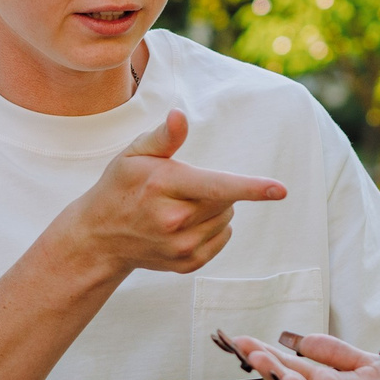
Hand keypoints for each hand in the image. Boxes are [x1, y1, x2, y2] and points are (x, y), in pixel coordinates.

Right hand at [59, 109, 285, 278]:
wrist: (99, 237)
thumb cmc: (120, 188)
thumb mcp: (133, 155)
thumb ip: (162, 137)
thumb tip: (179, 115)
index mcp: (162, 186)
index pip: (216, 186)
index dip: (251, 187)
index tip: (280, 190)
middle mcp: (172, 220)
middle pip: (226, 199)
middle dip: (216, 189)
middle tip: (184, 188)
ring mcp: (180, 246)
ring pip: (226, 218)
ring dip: (215, 209)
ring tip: (181, 207)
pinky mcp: (187, 263)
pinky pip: (222, 238)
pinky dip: (213, 228)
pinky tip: (185, 225)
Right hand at [220, 329, 379, 379]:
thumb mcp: (365, 362)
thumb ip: (334, 352)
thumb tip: (300, 342)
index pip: (289, 364)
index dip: (265, 352)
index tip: (239, 339)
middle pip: (286, 378)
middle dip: (261, 361)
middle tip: (236, 343)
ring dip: (275, 377)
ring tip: (255, 357)